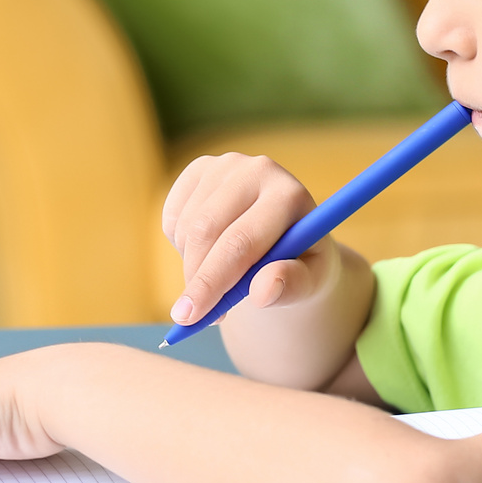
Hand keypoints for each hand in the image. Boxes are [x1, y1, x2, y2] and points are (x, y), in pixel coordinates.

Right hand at [161, 152, 335, 327]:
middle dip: (194, 279)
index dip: (212, 281)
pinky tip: (209, 251)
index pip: (241, 241)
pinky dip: (181, 246)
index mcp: (290, 195)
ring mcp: (225, 165)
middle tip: (190, 316)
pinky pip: (172, 218)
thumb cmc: (302, 265)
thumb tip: (263, 290)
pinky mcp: (200, 169)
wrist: (288, 239)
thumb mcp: (309, 283)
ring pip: (185, 228)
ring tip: (220, 278)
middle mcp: (257, 169)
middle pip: (206, 231)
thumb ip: (292, 287)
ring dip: (191, 265)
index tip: (191, 317)